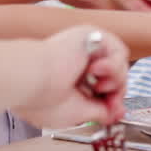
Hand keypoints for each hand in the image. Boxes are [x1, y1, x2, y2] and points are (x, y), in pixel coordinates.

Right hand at [14, 25, 128, 127]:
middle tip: (113, 104)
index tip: (116, 113)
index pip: (102, 91)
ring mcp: (85, 50)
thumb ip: (99, 112)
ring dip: (116, 80)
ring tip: (99, 85)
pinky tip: (96, 70)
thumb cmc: (43, 97)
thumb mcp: (77, 113)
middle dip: (117, 94)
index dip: (113, 102)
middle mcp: (78, 64)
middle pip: (113, 78)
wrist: (32, 78)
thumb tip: (112, 114)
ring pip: (118, 66)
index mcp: (70, 81)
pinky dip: (114, 64)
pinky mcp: (91, 36)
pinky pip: (118, 50)